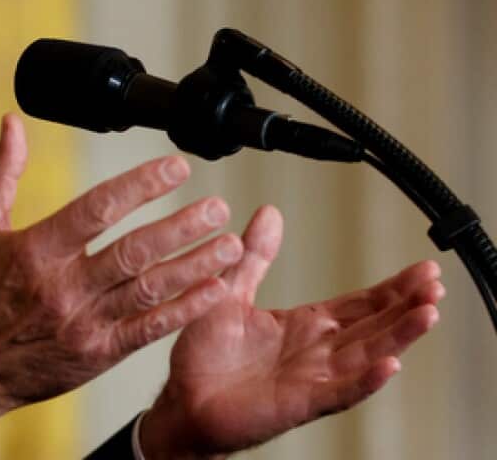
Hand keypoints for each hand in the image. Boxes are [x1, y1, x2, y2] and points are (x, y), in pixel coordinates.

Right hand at [0, 114, 243, 452]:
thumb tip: (12, 124)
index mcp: (35, 250)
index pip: (97, 210)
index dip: (140, 185)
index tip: (177, 167)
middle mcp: (63, 287)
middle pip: (134, 251)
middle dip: (181, 227)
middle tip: (218, 206)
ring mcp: (85, 323)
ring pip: (149, 289)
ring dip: (195, 265)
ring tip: (232, 243)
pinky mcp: (99, 352)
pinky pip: (150, 328)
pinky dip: (186, 309)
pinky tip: (216, 288)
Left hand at [141, 206, 444, 458]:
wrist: (181, 401)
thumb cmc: (204, 355)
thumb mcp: (230, 291)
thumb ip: (254, 256)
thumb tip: (270, 213)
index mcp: (304, 325)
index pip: (360, 304)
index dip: (392, 288)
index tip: (423, 269)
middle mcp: (316, 352)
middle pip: (374, 327)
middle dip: (406, 307)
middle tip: (436, 285)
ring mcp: (312, 379)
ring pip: (366, 356)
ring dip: (398, 337)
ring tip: (428, 315)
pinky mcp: (298, 403)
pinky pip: (338, 392)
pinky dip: (365, 380)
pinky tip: (390, 365)